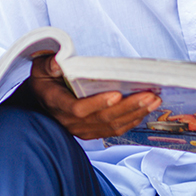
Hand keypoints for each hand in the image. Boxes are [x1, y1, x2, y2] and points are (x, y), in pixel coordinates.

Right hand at [26, 52, 161, 140]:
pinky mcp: (91, 132)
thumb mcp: (41, 66)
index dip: (97, 103)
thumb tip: (58, 63)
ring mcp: (81, 129)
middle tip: (150, 95)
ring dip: (135, 113)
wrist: (42, 99)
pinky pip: (113, 130)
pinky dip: (131, 120)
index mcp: (56, 103)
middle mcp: (69, 121)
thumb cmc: (45, 79)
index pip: (78, 109)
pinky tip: (146, 110)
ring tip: (154, 100)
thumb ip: (48, 64)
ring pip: (111, 126)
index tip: (117, 94)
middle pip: (102, 118)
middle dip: (128, 106)